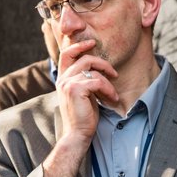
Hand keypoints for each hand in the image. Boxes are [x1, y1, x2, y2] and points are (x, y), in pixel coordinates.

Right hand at [41, 42, 117, 176]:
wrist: (77, 134)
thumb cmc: (84, 116)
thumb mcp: (83, 94)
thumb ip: (84, 80)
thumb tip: (97, 68)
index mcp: (62, 78)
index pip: (66, 53)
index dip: (79, 45)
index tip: (92, 43)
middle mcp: (62, 79)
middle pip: (84, 58)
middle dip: (102, 63)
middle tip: (114, 73)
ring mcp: (67, 83)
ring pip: (92, 69)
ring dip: (107, 80)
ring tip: (113, 93)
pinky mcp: (75, 89)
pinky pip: (97, 81)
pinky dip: (108, 89)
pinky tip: (112, 99)